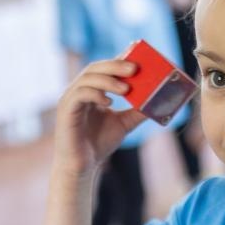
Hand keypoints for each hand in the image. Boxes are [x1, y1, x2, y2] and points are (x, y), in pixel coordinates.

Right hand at [53, 58, 144, 177]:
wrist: (82, 166)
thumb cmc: (98, 143)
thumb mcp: (124, 124)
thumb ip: (137, 111)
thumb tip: (159, 102)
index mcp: (91, 90)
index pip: (104, 68)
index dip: (119, 60)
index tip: (138, 59)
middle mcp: (79, 90)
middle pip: (95, 68)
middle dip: (115, 66)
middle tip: (134, 68)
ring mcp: (70, 99)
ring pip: (87, 78)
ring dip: (108, 80)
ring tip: (126, 88)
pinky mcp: (66, 110)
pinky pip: (79, 95)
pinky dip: (95, 94)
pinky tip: (109, 102)